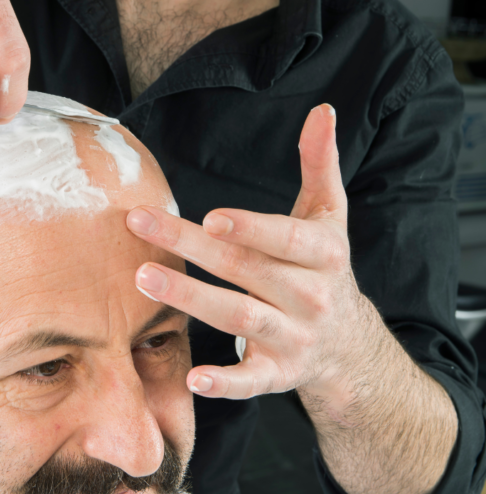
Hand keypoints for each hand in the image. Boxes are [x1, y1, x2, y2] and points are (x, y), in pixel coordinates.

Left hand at [126, 104, 375, 400]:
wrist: (351, 345)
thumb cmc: (324, 265)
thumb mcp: (329, 215)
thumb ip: (320, 163)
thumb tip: (321, 110)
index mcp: (323, 253)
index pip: (287, 238)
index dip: (252, 228)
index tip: (211, 216)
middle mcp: (311, 296)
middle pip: (246, 270)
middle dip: (192, 247)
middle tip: (141, 226)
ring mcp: (295, 338)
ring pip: (241, 318)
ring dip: (192, 299)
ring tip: (144, 278)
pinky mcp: (279, 375)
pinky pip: (252, 381)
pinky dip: (226, 383)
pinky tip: (192, 377)